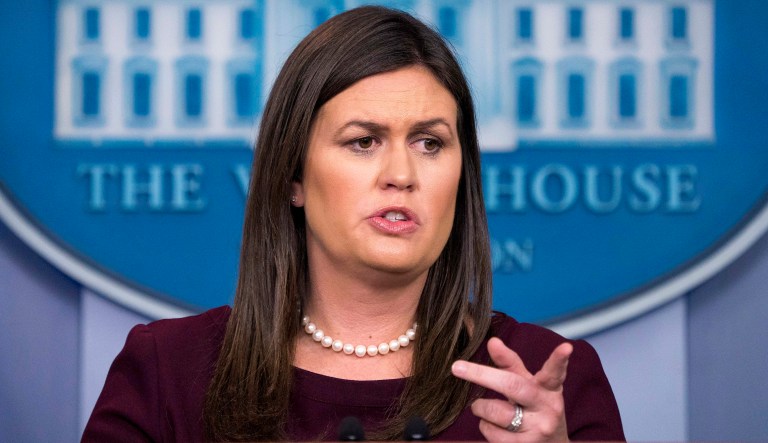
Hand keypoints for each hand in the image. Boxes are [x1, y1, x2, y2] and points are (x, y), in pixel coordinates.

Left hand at [451, 337, 571, 441]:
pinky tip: (496, 427)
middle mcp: (548, 409)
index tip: (566, 348)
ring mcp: (538, 430)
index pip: (554, 372)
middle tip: (456, 367)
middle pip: (512, 386)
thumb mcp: (528, 386)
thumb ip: (510, 364)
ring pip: (494, 411)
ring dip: (481, 407)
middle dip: (482, 374)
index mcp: (549, 389)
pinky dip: (485, 425)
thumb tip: (492, 341)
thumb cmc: (535, 410)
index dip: (559, 360)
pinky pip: (490, 431)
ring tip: (487, 408)